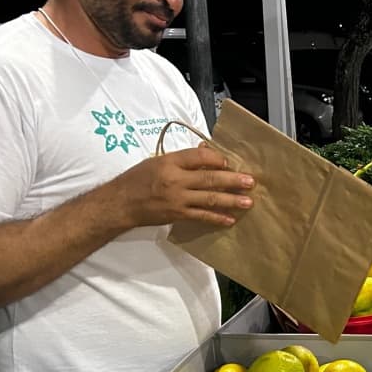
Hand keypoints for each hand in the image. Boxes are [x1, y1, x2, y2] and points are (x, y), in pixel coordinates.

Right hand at [111, 145, 254, 228]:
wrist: (121, 203)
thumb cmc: (138, 179)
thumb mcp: (157, 161)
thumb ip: (182, 159)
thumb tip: (206, 152)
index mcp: (170, 162)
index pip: (199, 157)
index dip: (217, 158)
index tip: (229, 162)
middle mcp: (175, 179)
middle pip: (209, 178)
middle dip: (232, 180)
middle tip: (250, 182)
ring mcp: (177, 199)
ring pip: (209, 198)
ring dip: (231, 200)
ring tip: (247, 201)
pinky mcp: (177, 214)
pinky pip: (201, 216)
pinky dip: (217, 218)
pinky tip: (230, 219)